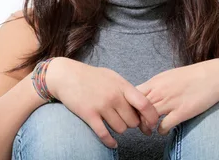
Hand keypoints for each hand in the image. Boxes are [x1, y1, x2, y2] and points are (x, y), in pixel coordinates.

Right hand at [45, 57, 159, 148]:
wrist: (67, 75)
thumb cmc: (92, 77)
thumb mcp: (113, 77)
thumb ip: (127, 90)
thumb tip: (143, 105)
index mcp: (122, 86)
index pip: (145, 104)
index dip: (152, 117)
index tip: (152, 124)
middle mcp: (114, 96)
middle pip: (133, 121)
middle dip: (131, 124)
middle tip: (125, 120)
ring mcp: (101, 106)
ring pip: (120, 129)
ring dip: (119, 129)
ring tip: (113, 123)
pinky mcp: (89, 115)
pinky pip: (104, 134)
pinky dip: (110, 142)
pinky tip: (113, 143)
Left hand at [135, 58, 218, 134]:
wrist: (215, 75)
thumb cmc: (192, 76)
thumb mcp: (169, 76)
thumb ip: (156, 85)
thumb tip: (145, 93)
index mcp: (156, 82)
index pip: (131, 95)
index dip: (129, 105)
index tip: (133, 111)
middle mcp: (160, 91)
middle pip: (136, 108)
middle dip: (135, 118)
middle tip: (138, 124)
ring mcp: (170, 102)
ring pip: (147, 119)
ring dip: (146, 127)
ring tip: (149, 129)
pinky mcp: (182, 112)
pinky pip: (163, 126)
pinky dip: (161, 131)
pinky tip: (164, 130)